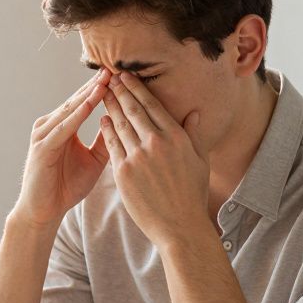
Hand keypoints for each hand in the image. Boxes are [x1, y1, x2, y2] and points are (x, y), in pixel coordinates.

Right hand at [11, 70, 111, 228]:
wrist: (44, 212)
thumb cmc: (66, 187)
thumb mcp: (94, 161)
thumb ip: (105, 142)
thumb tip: (123, 123)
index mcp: (62, 126)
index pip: (85, 102)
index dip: (102, 89)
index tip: (123, 76)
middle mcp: (50, 125)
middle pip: (77, 100)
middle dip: (96, 84)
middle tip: (116, 67)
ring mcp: (44, 135)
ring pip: (70, 110)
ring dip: (88, 94)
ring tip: (106, 79)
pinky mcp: (42, 147)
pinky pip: (63, 127)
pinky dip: (77, 115)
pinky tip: (90, 104)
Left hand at [100, 71, 211, 246]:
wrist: (180, 226)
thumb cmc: (192, 195)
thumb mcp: (200, 160)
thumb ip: (194, 134)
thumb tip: (194, 112)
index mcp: (176, 137)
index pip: (152, 104)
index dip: (137, 88)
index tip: (127, 75)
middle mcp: (156, 143)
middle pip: (133, 110)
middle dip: (120, 90)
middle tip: (109, 76)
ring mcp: (138, 157)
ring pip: (120, 124)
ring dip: (110, 106)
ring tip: (103, 93)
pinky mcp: (124, 172)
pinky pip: (112, 145)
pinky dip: (106, 130)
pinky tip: (102, 119)